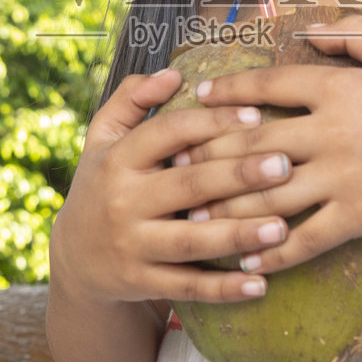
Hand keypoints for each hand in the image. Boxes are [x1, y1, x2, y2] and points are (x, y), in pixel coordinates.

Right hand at [49, 67, 299, 306]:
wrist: (75, 258)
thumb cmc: (102, 184)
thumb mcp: (102, 138)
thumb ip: (131, 99)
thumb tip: (172, 72)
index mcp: (118, 159)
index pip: (168, 133)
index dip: (212, 122)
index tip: (257, 115)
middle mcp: (122, 202)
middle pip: (187, 185)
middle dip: (239, 175)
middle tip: (286, 164)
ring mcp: (132, 246)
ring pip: (191, 241)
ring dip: (238, 235)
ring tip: (283, 226)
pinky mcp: (141, 283)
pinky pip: (188, 287)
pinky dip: (224, 289)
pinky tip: (261, 284)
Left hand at [177, 14, 361, 272]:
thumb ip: (351, 33)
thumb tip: (307, 29)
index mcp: (337, 88)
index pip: (267, 86)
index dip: (227, 92)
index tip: (198, 98)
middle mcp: (331, 132)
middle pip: (251, 143)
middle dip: (208, 154)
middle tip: (174, 164)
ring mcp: (343, 176)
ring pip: (268, 196)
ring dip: (226, 210)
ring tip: (194, 222)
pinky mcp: (358, 216)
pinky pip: (305, 239)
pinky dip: (272, 254)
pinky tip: (246, 264)